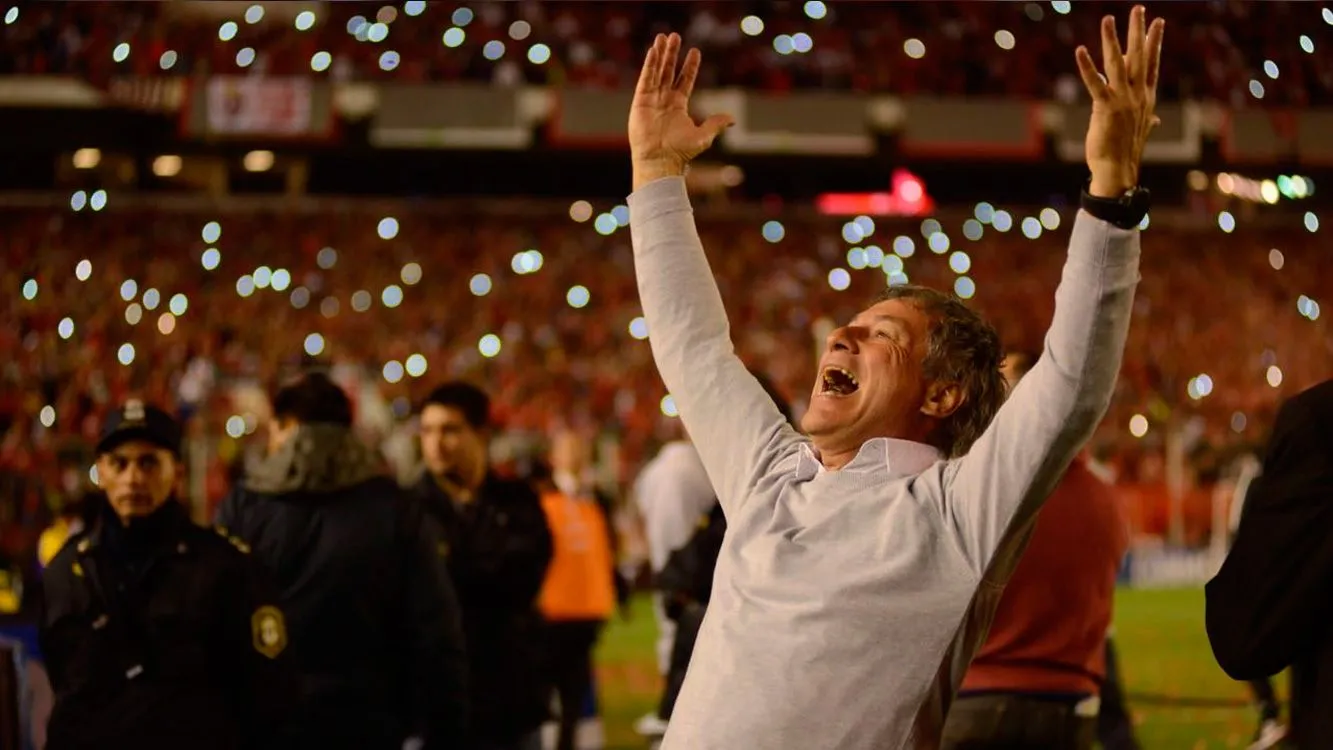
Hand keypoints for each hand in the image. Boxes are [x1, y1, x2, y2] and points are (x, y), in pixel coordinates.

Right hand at [629, 33, 733, 189]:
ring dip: (660, 55)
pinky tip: (653, 51)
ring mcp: (652, 99)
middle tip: (675, 36)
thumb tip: (732, 119)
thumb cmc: (681, 152)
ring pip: (657, 72)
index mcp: (679, 105)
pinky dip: (649, 65)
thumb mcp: (703, 136)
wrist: (660, 160)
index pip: (685, 80)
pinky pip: (645, 79)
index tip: (695, 51)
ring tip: (663, 37)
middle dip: (672, 54)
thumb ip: (716, 124)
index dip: (689, 66)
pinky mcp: (640, 102)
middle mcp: (665, 100)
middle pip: (669, 71)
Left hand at [1075, 6, 1164, 197]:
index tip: (1158, 22)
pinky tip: (1080, 50)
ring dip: (1112, 40)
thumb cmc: (1126, 151)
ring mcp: (1123, 100)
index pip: (1153, 63)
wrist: (1118, 170)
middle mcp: (1137, 95)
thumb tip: (1154, 119)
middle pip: (1140, 56)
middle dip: (1139, 31)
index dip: (1155, 42)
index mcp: (1146, 97)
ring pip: (1118, 63)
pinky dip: (1087, 66)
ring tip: (1108, 19)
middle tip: (1139, 9)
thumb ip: (1147, 119)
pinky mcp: (1106, 108)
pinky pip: (1095, 82)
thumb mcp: (1140, 131)